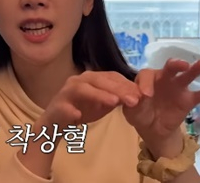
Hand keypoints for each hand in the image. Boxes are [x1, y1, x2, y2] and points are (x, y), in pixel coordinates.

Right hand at [19, 70, 139, 179]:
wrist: (56, 123)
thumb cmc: (81, 110)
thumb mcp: (102, 103)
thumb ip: (116, 97)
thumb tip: (138, 94)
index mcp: (91, 79)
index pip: (111, 77)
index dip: (126, 84)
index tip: (143, 95)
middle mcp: (78, 81)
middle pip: (98, 80)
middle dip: (117, 89)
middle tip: (134, 100)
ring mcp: (66, 93)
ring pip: (82, 89)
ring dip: (97, 94)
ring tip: (113, 102)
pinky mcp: (56, 107)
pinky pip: (63, 108)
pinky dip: (70, 111)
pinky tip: (77, 116)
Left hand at [123, 58, 199, 160]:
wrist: (151, 126)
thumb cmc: (139, 111)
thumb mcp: (130, 109)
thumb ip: (131, 101)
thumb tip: (136, 99)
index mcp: (147, 78)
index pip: (146, 76)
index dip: (145, 85)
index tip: (144, 97)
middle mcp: (164, 78)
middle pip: (169, 68)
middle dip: (175, 65)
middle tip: (181, 65)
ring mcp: (178, 88)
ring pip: (187, 76)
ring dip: (195, 70)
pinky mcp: (188, 100)